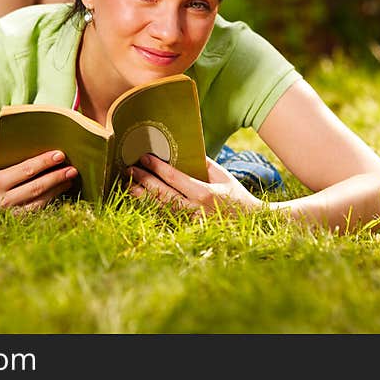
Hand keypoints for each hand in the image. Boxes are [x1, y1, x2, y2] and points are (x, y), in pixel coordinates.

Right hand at [0, 149, 76, 211]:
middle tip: (73, 168)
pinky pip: (33, 213)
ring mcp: (7, 215)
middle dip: (56, 177)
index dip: (45, 162)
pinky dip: (48, 202)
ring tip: (69, 179)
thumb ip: (4, 157)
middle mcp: (2, 201)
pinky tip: (58, 193)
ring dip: (56, 191)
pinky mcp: (10, 223)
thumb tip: (30, 150)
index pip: (26, 170)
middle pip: (36, 187)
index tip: (60, 154)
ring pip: (38, 203)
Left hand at [125, 153, 265, 215]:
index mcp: (204, 193)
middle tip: (130, 169)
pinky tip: (142, 202)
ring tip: (129, 185)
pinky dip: (152, 210)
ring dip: (143, 196)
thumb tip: (184, 150)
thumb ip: (204, 163)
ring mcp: (190, 222)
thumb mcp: (223, 175)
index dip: (157, 167)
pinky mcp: (188, 229)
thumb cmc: (235, 195)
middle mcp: (195, 209)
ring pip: (161, 208)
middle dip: (144, 180)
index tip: (144, 157)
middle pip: (163, 194)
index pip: (174, 178)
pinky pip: (166, 219)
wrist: (249, 221)